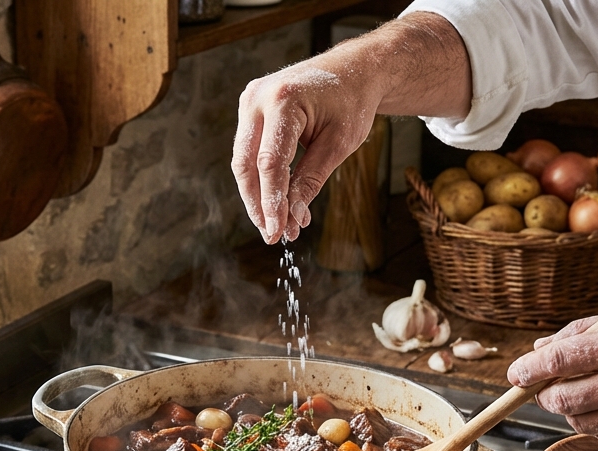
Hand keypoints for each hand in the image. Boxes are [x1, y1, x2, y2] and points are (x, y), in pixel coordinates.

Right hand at [231, 13, 471, 244]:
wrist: (354, 68)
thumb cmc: (351, 102)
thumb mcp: (338, 144)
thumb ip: (311, 180)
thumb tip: (292, 218)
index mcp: (282, 100)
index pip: (270, 163)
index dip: (272, 202)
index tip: (278, 232)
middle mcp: (257, 97)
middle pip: (247, 164)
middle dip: (258, 204)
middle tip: (272, 235)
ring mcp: (249, 101)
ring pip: (243, 160)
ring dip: (256, 195)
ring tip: (275, 224)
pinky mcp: (250, 109)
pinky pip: (248, 150)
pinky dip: (260, 178)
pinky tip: (273, 202)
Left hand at [505, 310, 597, 449]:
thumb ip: (588, 332)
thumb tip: (542, 348)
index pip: (559, 359)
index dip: (529, 369)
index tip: (516, 373)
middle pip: (560, 398)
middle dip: (545, 393)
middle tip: (547, 386)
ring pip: (578, 421)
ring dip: (571, 409)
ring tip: (587, 392)